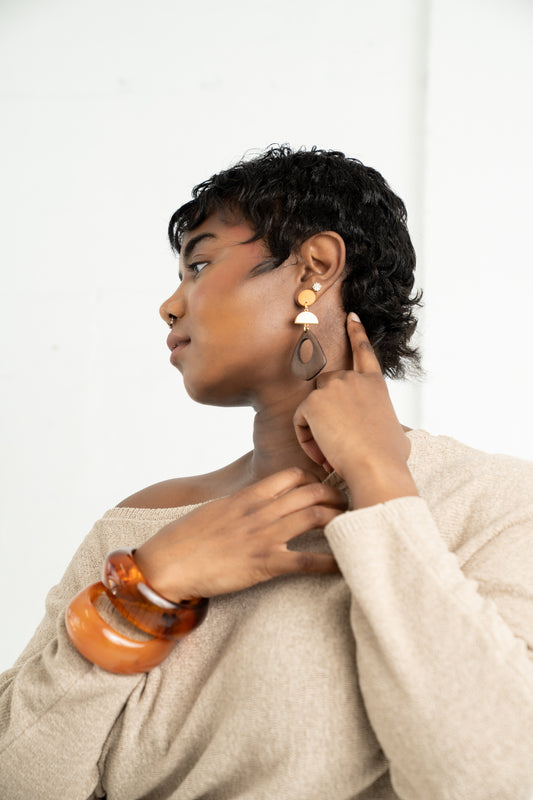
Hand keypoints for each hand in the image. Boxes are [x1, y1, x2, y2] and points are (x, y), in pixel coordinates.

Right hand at [134, 468, 347, 601]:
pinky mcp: (263, 564)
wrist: (165, 565)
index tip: (328, 487)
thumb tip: (253, 504)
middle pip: (310, 492)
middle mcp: (259, 511)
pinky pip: (306, 561)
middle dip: (337, 495)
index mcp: (246, 497)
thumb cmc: (184, 540)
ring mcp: (263, 536)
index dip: (316, 479)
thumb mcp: (213, 511)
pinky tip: (345, 564)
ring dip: (340, 519)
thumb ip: (239, 505)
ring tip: (357, 524)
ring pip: (314, 517)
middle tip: (351, 504)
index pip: (291, 475)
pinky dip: (330, 562)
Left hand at [293, 313, 417, 508]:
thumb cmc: (389, 458)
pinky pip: (300, 421)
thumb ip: (388, 426)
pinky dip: (306, 440)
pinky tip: (322, 454)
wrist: (376, 466)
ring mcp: (333, 388)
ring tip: (331, 452)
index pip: (364, 351)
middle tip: (335, 444)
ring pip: (312, 406)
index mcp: (375, 384)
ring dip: (315, 428)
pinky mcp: (313, 402)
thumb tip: (396, 440)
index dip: (357, 332)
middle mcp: (353, 379)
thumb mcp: (398, 435)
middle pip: (326, 387)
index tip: (352, 316)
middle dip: (325, 411)